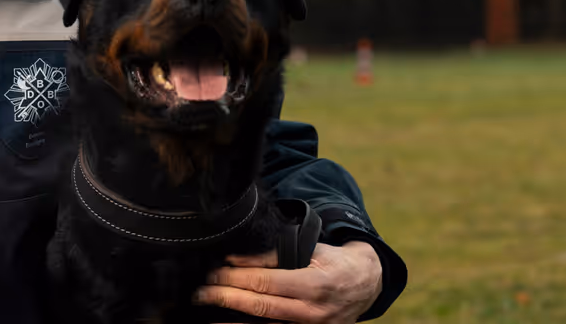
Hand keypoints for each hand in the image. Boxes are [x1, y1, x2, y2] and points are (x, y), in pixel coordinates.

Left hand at [196, 241, 381, 322]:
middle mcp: (312, 313)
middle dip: (225, 299)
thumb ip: (272, 255)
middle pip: (260, 308)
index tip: (212, 273)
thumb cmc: (332, 262)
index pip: (264, 283)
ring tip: (207, 315)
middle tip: (200, 293)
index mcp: (314, 285)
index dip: (234, 279)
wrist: (365, 284)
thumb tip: (233, 260)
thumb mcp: (309, 249)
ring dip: (232, 322)